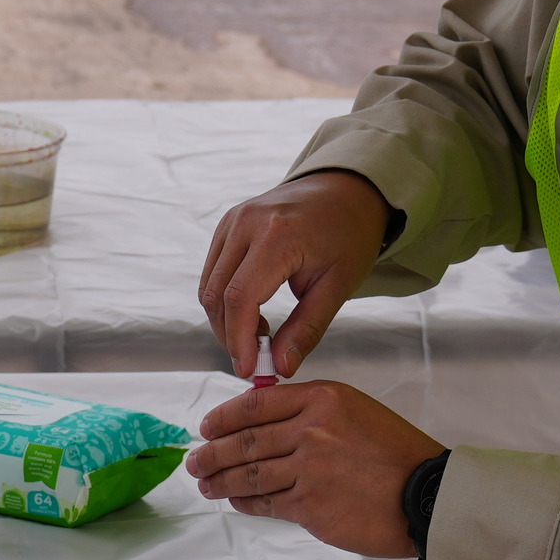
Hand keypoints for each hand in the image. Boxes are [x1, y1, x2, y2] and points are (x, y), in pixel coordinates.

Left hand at [186, 378, 440, 557]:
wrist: (426, 495)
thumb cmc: (394, 456)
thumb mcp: (356, 412)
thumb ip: (311, 411)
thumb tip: (262, 422)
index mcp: (323, 398)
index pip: (256, 403)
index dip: (223, 417)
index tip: (207, 427)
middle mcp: (312, 429)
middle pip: (245, 440)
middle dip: (212, 453)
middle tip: (195, 461)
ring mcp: (308, 468)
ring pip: (249, 473)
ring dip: (221, 481)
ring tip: (205, 485)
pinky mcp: (309, 504)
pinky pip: (265, 502)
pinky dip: (245, 502)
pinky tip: (236, 501)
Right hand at [198, 170, 389, 377]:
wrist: (347, 190)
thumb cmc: (349, 235)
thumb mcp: (338, 286)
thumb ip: (307, 329)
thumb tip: (281, 367)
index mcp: (278, 236)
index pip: (240, 298)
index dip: (238, 340)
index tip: (249, 369)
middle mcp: (247, 223)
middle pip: (216, 294)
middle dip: (230, 335)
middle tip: (256, 360)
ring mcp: (233, 220)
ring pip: (209, 285)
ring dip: (225, 320)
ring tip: (259, 336)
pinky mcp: (228, 223)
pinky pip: (214, 271)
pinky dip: (225, 299)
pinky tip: (253, 313)